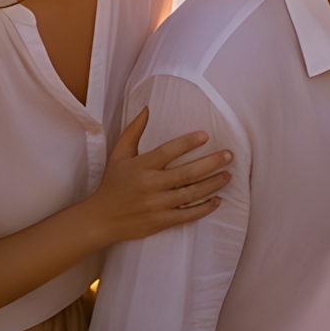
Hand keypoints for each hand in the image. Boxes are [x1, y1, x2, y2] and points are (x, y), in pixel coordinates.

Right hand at [86, 110, 229, 245]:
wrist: (100, 220)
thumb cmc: (112, 184)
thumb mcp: (119, 155)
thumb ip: (133, 131)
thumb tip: (146, 108)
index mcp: (140, 166)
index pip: (167, 152)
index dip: (187, 143)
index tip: (206, 135)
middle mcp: (149, 185)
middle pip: (186, 173)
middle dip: (211, 164)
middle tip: (229, 155)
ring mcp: (156, 205)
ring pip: (191, 193)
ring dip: (213, 184)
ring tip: (228, 175)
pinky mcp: (160, 221)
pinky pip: (187, 214)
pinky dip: (204, 208)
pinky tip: (217, 200)